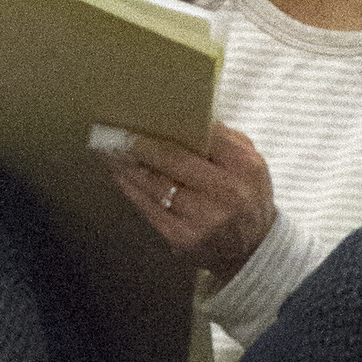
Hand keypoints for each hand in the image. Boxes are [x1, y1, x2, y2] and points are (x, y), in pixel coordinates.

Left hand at [98, 124, 274, 281]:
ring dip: (127, 166)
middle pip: (174, 161)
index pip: (207, 135)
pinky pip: (149, 209)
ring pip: (155, 185)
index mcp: (245, 167)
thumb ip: (225, 137)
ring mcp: (203, 219)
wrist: (254, 248)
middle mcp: (226, 193)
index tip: (147, 113)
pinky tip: (118, 175)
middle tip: (114, 131)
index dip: (174, 123)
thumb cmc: (246, 195)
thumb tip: (189, 116)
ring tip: (107, 149)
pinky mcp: (183, 238)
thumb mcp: (250, 162)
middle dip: (140, 145)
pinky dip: (131, 190)